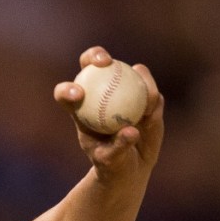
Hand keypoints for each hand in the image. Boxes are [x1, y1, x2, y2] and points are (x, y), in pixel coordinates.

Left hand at [53, 47, 163, 185]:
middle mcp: (100, 91)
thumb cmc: (112, 165)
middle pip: (93, 64)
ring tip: (145, 106)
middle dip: (96, 55)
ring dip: (138, 78)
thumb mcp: (111, 161)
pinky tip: (152, 109)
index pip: (67, 94)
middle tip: (106, 63)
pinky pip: (149, 89)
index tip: (78, 95)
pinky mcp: (144, 93)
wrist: (132, 165)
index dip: (67, 90)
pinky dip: (152, 96)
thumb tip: (130, 131)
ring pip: (128, 71)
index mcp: (80, 108)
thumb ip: (118, 147)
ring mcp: (123, 88)